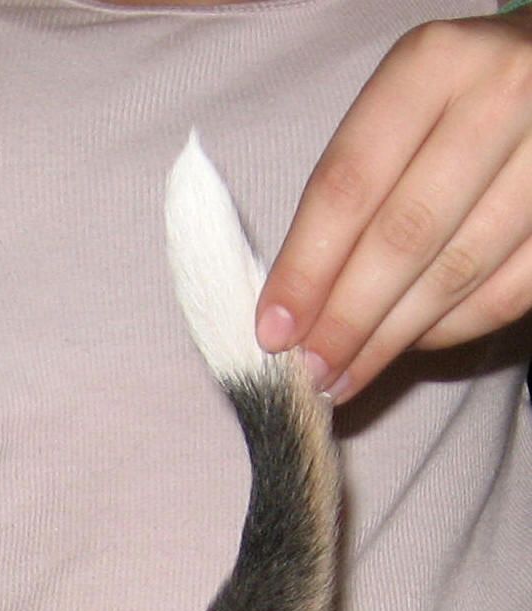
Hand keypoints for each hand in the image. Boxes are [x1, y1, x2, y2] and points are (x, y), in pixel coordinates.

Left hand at [257, 11, 531, 402]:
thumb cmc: (452, 103)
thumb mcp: (394, 113)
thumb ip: (346, 194)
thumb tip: (291, 309)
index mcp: (433, 65)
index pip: (349, 185)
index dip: (306, 269)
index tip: (273, 332)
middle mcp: (503, 95)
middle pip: (406, 235)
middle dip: (348, 319)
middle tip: (310, 373)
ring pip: (460, 270)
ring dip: (394, 338)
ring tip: (347, 374)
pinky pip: (512, 289)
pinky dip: (454, 329)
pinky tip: (412, 345)